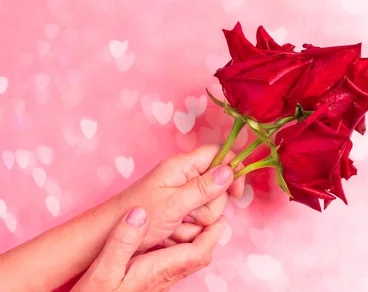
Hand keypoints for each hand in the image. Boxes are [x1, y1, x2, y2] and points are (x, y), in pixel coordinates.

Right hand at [71, 207, 225, 290]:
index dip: (212, 233)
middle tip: (209, 214)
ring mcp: (159, 282)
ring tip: (191, 220)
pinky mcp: (151, 283)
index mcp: (159, 270)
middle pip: (199, 257)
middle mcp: (165, 277)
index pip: (199, 252)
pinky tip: (164, 238)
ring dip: (193, 241)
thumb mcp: (103, 269)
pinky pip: (174, 263)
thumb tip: (140, 213)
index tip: (220, 215)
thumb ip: (122, 241)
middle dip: (208, 236)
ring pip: (188, 260)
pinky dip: (178, 248)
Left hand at [107, 144, 244, 250]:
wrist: (111, 234)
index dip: (232, 169)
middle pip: (218, 186)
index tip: (236, 191)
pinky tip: (174, 233)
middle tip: (189, 215)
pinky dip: (189, 230)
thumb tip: (229, 170)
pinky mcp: (180, 212)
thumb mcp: (174, 202)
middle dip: (210, 206)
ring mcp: (183, 195)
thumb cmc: (137, 215)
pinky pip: (198, 222)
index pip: (219, 154)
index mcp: (182, 166)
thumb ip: (203, 187)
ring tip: (176, 226)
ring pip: (210, 207)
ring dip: (198, 222)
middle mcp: (184, 177)